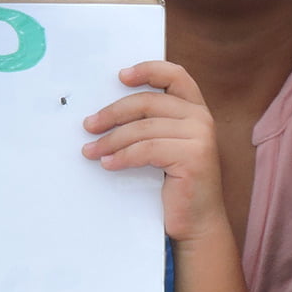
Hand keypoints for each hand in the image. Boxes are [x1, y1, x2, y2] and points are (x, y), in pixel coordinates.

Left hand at [82, 61, 224, 244]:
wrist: (197, 221)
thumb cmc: (176, 184)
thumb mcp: (166, 146)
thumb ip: (152, 124)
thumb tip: (107, 112)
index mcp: (196, 110)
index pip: (176, 76)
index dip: (148, 70)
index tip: (120, 77)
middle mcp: (202, 119)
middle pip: (148, 102)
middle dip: (113, 113)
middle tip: (89, 125)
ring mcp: (201, 137)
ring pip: (143, 128)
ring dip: (111, 140)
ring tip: (91, 152)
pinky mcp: (193, 157)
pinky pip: (147, 150)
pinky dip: (122, 156)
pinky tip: (109, 164)